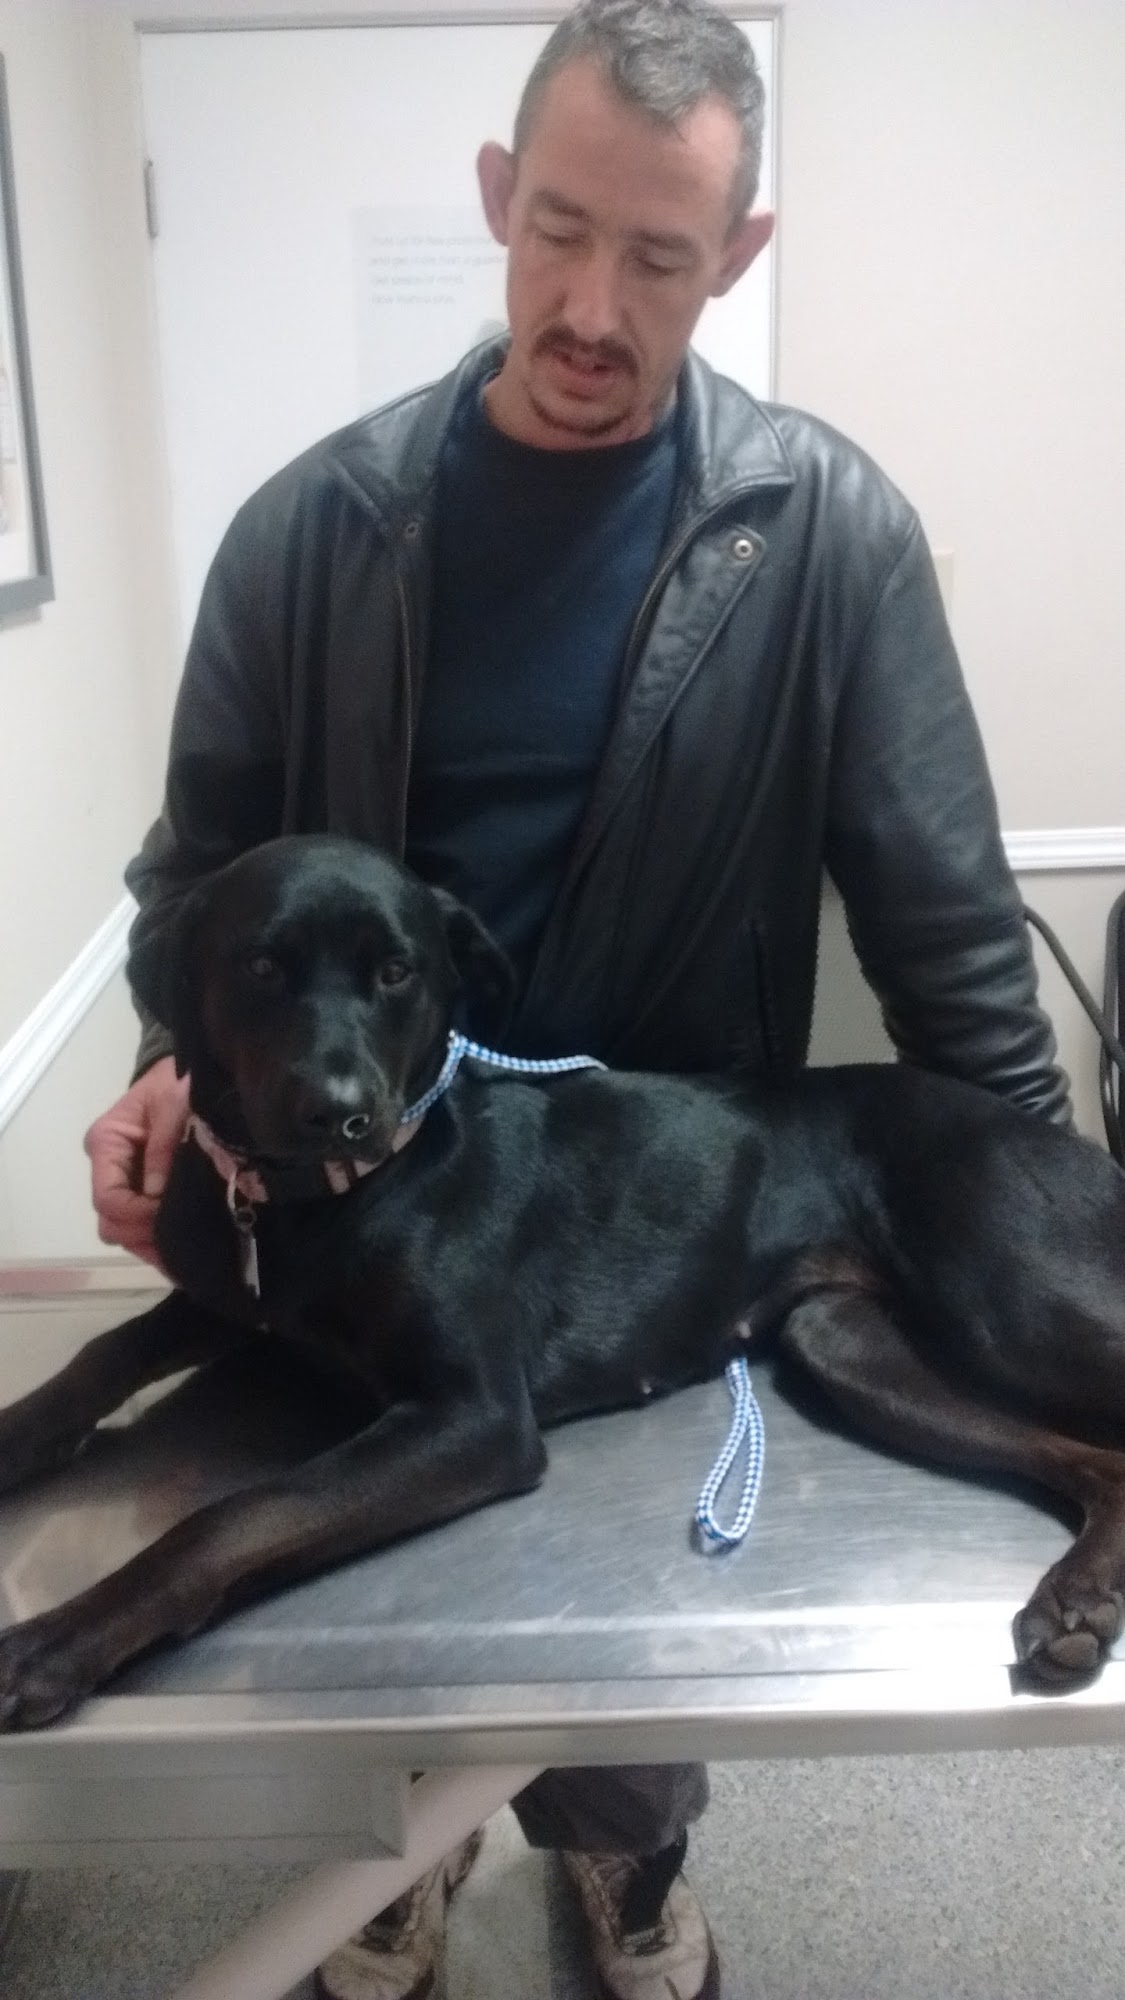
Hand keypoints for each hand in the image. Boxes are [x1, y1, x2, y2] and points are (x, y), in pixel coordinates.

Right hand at [84, 1057, 189, 1270]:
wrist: (186, 1075)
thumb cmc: (178, 1082)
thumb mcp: (174, 1103)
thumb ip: (164, 1146)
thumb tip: (156, 1196)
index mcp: (107, 1143)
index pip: (107, 1196)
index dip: (136, 1214)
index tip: (169, 1216)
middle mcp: (109, 1169)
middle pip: (112, 1221)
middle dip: (142, 1234)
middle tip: (180, 1242)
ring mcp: (126, 1183)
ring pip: (125, 1231)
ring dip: (151, 1244)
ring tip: (185, 1255)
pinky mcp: (145, 1192)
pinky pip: (143, 1227)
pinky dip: (159, 1242)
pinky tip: (183, 1254)